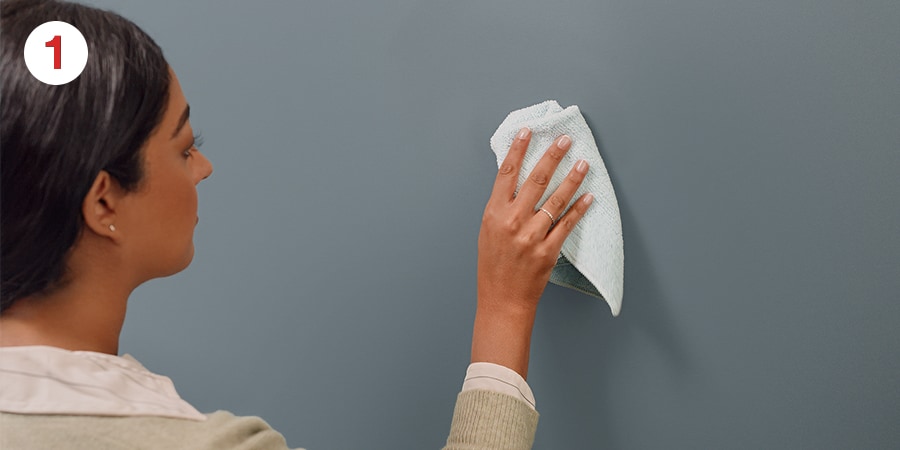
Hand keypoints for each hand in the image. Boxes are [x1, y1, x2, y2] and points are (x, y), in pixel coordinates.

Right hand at [472, 127, 592, 377]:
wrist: (502, 300)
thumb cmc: (493, 266)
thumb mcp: (488, 231)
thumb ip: (501, 206)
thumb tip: (517, 179)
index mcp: (494, 213)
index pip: (507, 173)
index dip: (518, 149)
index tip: (529, 131)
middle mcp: (512, 221)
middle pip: (536, 180)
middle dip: (552, 156)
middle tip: (565, 140)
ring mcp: (531, 236)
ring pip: (556, 200)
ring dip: (572, 178)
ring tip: (583, 163)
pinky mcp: (548, 250)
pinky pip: (567, 224)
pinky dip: (579, 208)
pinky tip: (589, 196)